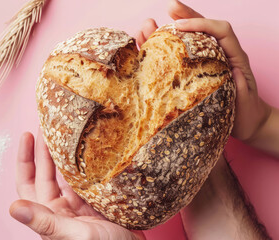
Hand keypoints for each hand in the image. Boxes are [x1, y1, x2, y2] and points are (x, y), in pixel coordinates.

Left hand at [9, 130, 144, 239]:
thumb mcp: (74, 236)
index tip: (26, 135)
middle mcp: (61, 208)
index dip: (25, 159)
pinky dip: (86, 163)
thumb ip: (45, 222)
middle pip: (47, 173)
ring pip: (67, 173)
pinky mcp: (98, 201)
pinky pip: (87, 177)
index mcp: (50, 214)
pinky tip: (89, 149)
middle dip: (45, 149)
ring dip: (65, 154)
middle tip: (49, 125)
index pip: (29, 182)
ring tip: (67, 132)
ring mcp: (80, 204)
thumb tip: (13, 208)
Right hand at [136, 0, 271, 142]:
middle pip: (201, 29)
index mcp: (233, 56)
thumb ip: (240, 86)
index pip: (220, 31)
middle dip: (185, 16)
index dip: (201, 24)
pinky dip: (160, 52)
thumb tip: (231, 71)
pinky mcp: (192, 75)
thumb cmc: (246, 111)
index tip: (180, 26)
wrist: (246, 122)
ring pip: (185, 41)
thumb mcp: (245, 100)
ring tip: (148, 26)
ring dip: (166, 31)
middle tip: (169, 7)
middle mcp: (217, 55)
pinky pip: (175, 59)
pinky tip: (145, 49)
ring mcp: (203, 64)